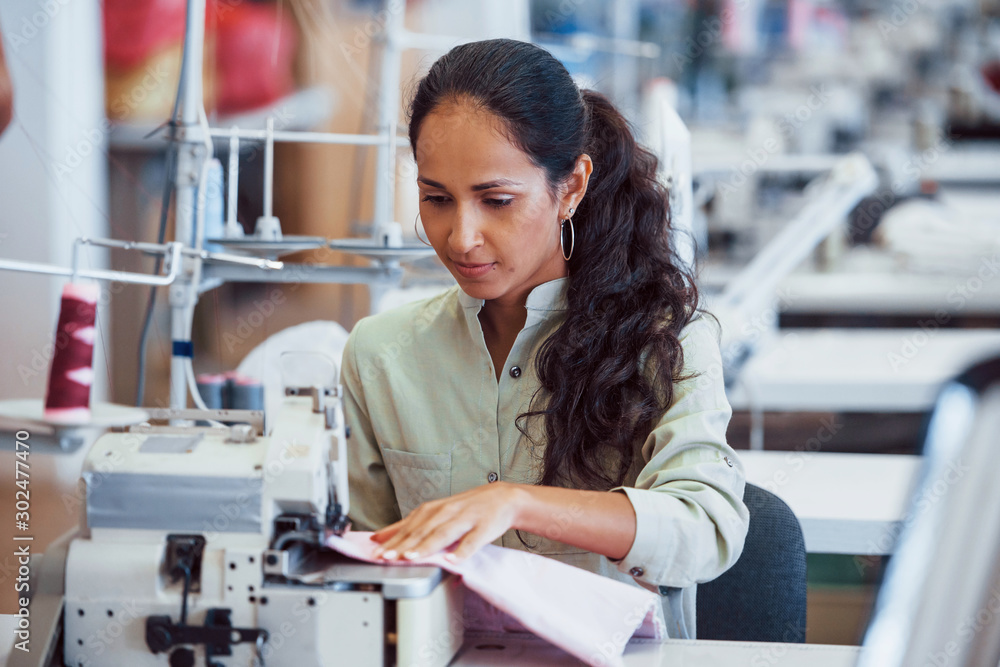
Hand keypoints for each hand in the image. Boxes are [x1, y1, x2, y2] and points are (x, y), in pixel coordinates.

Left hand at [370, 481, 523, 562]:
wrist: (502, 498)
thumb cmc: (465, 509)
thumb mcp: (436, 512)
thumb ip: (410, 526)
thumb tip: (379, 536)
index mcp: (434, 510)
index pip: (409, 526)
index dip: (392, 539)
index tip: (377, 551)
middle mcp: (447, 512)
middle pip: (422, 531)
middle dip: (403, 545)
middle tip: (387, 558)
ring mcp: (466, 519)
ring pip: (443, 534)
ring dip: (426, 546)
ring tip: (412, 557)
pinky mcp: (484, 528)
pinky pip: (472, 541)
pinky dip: (462, 551)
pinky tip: (453, 561)